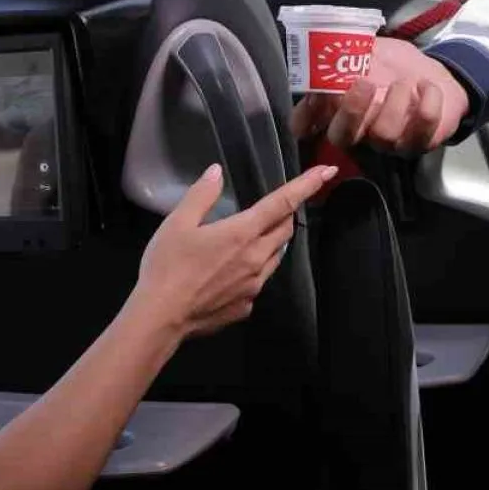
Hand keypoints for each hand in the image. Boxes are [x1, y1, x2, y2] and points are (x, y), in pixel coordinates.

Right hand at [133, 163, 337, 338]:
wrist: (161, 317)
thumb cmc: (167, 266)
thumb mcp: (177, 223)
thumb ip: (201, 195)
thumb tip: (216, 172)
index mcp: (242, 233)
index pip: (282, 203)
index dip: (307, 185)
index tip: (328, 172)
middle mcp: (256, 259)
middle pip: (284, 231)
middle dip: (286, 215)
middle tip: (275, 208)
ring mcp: (254, 286)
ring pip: (274, 258)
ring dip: (270, 243)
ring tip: (249, 240)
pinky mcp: (245, 307)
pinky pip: (257, 283)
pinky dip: (252, 272)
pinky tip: (229, 274)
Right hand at [290, 37, 471, 153]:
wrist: (435, 74)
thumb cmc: (394, 66)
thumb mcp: (367, 52)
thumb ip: (344, 53)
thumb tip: (322, 48)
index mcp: (339, 110)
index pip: (308, 126)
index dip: (305, 116)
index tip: (315, 96)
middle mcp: (359, 132)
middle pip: (341, 137)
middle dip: (351, 110)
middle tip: (365, 82)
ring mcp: (388, 142)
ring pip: (383, 134)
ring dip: (395, 102)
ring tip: (404, 81)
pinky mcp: (418, 143)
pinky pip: (420, 130)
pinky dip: (427, 103)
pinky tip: (426, 86)